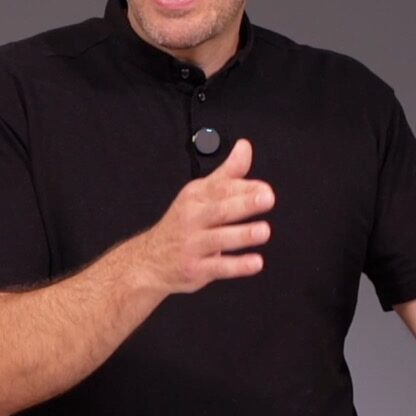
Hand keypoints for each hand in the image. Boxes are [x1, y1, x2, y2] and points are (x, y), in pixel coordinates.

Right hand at [137, 138, 274, 293]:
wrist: (149, 259)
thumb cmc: (182, 224)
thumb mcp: (200, 194)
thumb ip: (227, 173)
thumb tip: (244, 147)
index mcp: (196, 197)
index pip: (221, 188)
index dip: (244, 187)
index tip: (264, 189)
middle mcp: (193, 218)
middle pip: (220, 209)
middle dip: (244, 203)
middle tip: (266, 199)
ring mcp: (193, 244)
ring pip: (219, 238)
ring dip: (243, 234)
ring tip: (263, 231)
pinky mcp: (196, 268)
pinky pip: (218, 267)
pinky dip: (238, 266)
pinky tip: (255, 262)